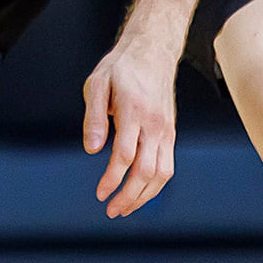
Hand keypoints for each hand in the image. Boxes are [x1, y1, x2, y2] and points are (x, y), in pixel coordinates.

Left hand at [81, 32, 179, 217]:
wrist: (152, 52)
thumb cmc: (121, 68)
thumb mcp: (97, 84)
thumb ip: (94, 118)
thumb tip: (92, 150)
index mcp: (134, 112)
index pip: (125, 156)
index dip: (112, 179)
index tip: (100, 194)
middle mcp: (155, 125)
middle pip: (146, 171)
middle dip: (128, 196)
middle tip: (111, 210)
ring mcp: (166, 131)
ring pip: (162, 174)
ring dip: (144, 196)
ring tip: (125, 208)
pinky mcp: (171, 133)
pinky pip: (168, 166)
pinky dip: (155, 185)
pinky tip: (141, 193)